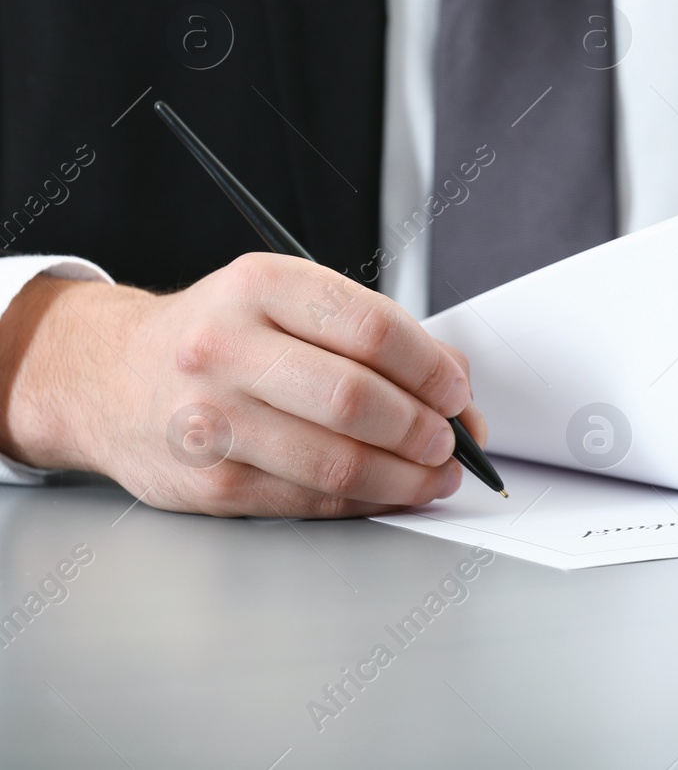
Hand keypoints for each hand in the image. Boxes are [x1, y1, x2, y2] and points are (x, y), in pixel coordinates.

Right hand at [0, 253, 486, 517]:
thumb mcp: (288, 303)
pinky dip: (365, 502)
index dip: (432, 369)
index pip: (373, 330)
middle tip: (450, 442)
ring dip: (405, 478)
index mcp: (260, 287)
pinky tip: (387, 492)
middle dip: (424, 429)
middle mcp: (226, 349)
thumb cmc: (220, 338)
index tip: (457, 392)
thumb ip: (374, 336)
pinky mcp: (207, 483)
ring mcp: (210, 420)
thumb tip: (456, 389)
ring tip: (433, 476)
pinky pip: (310, 501)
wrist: (110, 378)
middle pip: (356, 399)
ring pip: (337, 461)